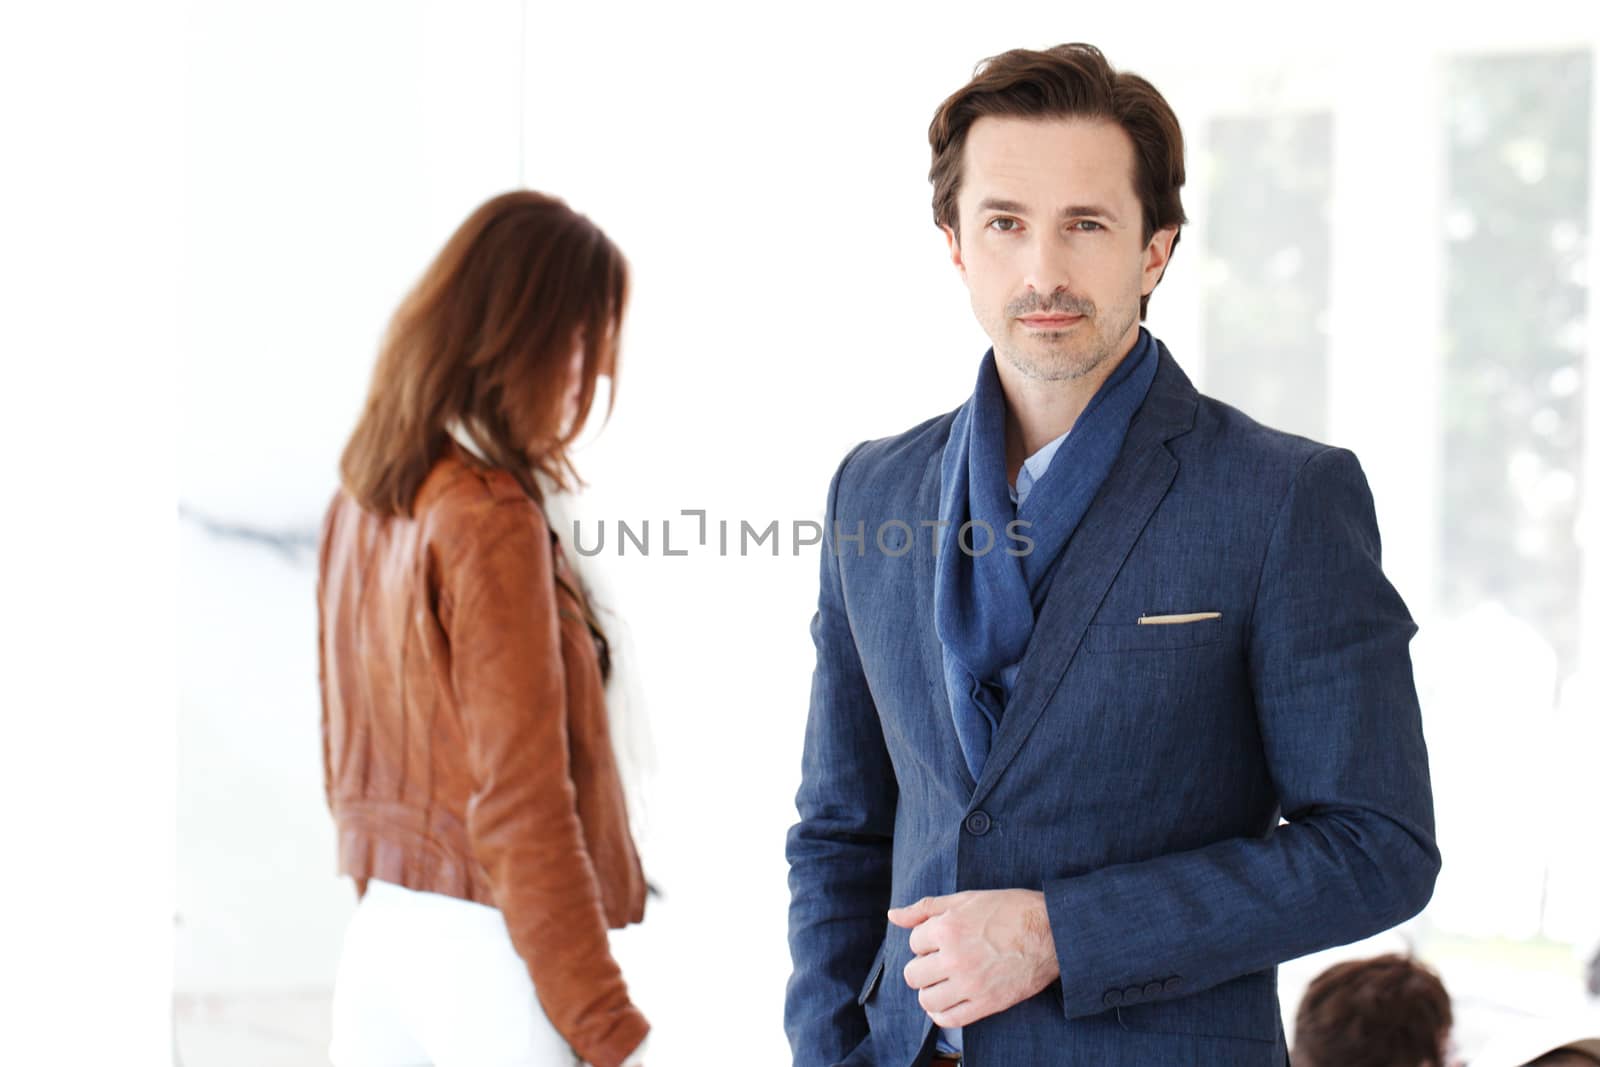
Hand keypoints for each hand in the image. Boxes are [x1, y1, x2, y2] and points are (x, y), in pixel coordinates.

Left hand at [887, 889, 1058, 1028]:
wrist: (1052, 931)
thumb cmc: (1009, 910)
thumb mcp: (965, 899)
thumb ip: (925, 908)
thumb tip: (893, 915)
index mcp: (947, 928)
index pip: (913, 942)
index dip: (926, 940)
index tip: (943, 938)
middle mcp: (954, 958)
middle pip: (913, 974)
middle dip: (923, 966)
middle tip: (941, 961)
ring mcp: (970, 984)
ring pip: (926, 999)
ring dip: (930, 991)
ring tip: (944, 981)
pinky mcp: (986, 1004)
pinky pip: (948, 1019)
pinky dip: (942, 1014)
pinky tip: (949, 1001)